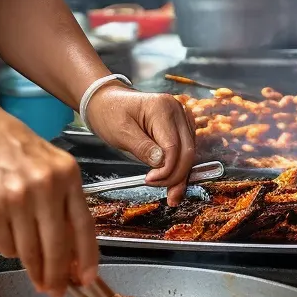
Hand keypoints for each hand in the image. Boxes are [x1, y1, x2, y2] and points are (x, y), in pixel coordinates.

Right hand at [0, 99, 96, 296]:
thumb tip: (73, 250)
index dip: (87, 258)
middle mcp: (45, 186)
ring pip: (29, 251)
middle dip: (57, 276)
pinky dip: (8, 249)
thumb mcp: (51, 165)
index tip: (86, 279)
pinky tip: (8, 237)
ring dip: (33, 269)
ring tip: (35, 277)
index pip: (83, 226)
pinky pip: (5, 245)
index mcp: (67, 175)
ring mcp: (16, 198)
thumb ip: (64, 201)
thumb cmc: (14, 148)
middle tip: (55, 291)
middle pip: (56, 247)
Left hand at [85, 85, 195, 205]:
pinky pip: (185, 148)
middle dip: (177, 176)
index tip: (151, 181)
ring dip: (181, 174)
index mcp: (162, 108)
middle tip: (167, 195)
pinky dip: (180, 165)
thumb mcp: (121, 132)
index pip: (173, 146)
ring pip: (190, 151)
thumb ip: (143, 148)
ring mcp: (180, 116)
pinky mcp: (179, 124)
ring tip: (172, 194)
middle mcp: (177, 109)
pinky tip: (174, 180)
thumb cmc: (110, 113)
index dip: (166, 169)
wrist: (107, 100)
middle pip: (187, 150)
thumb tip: (162, 163)